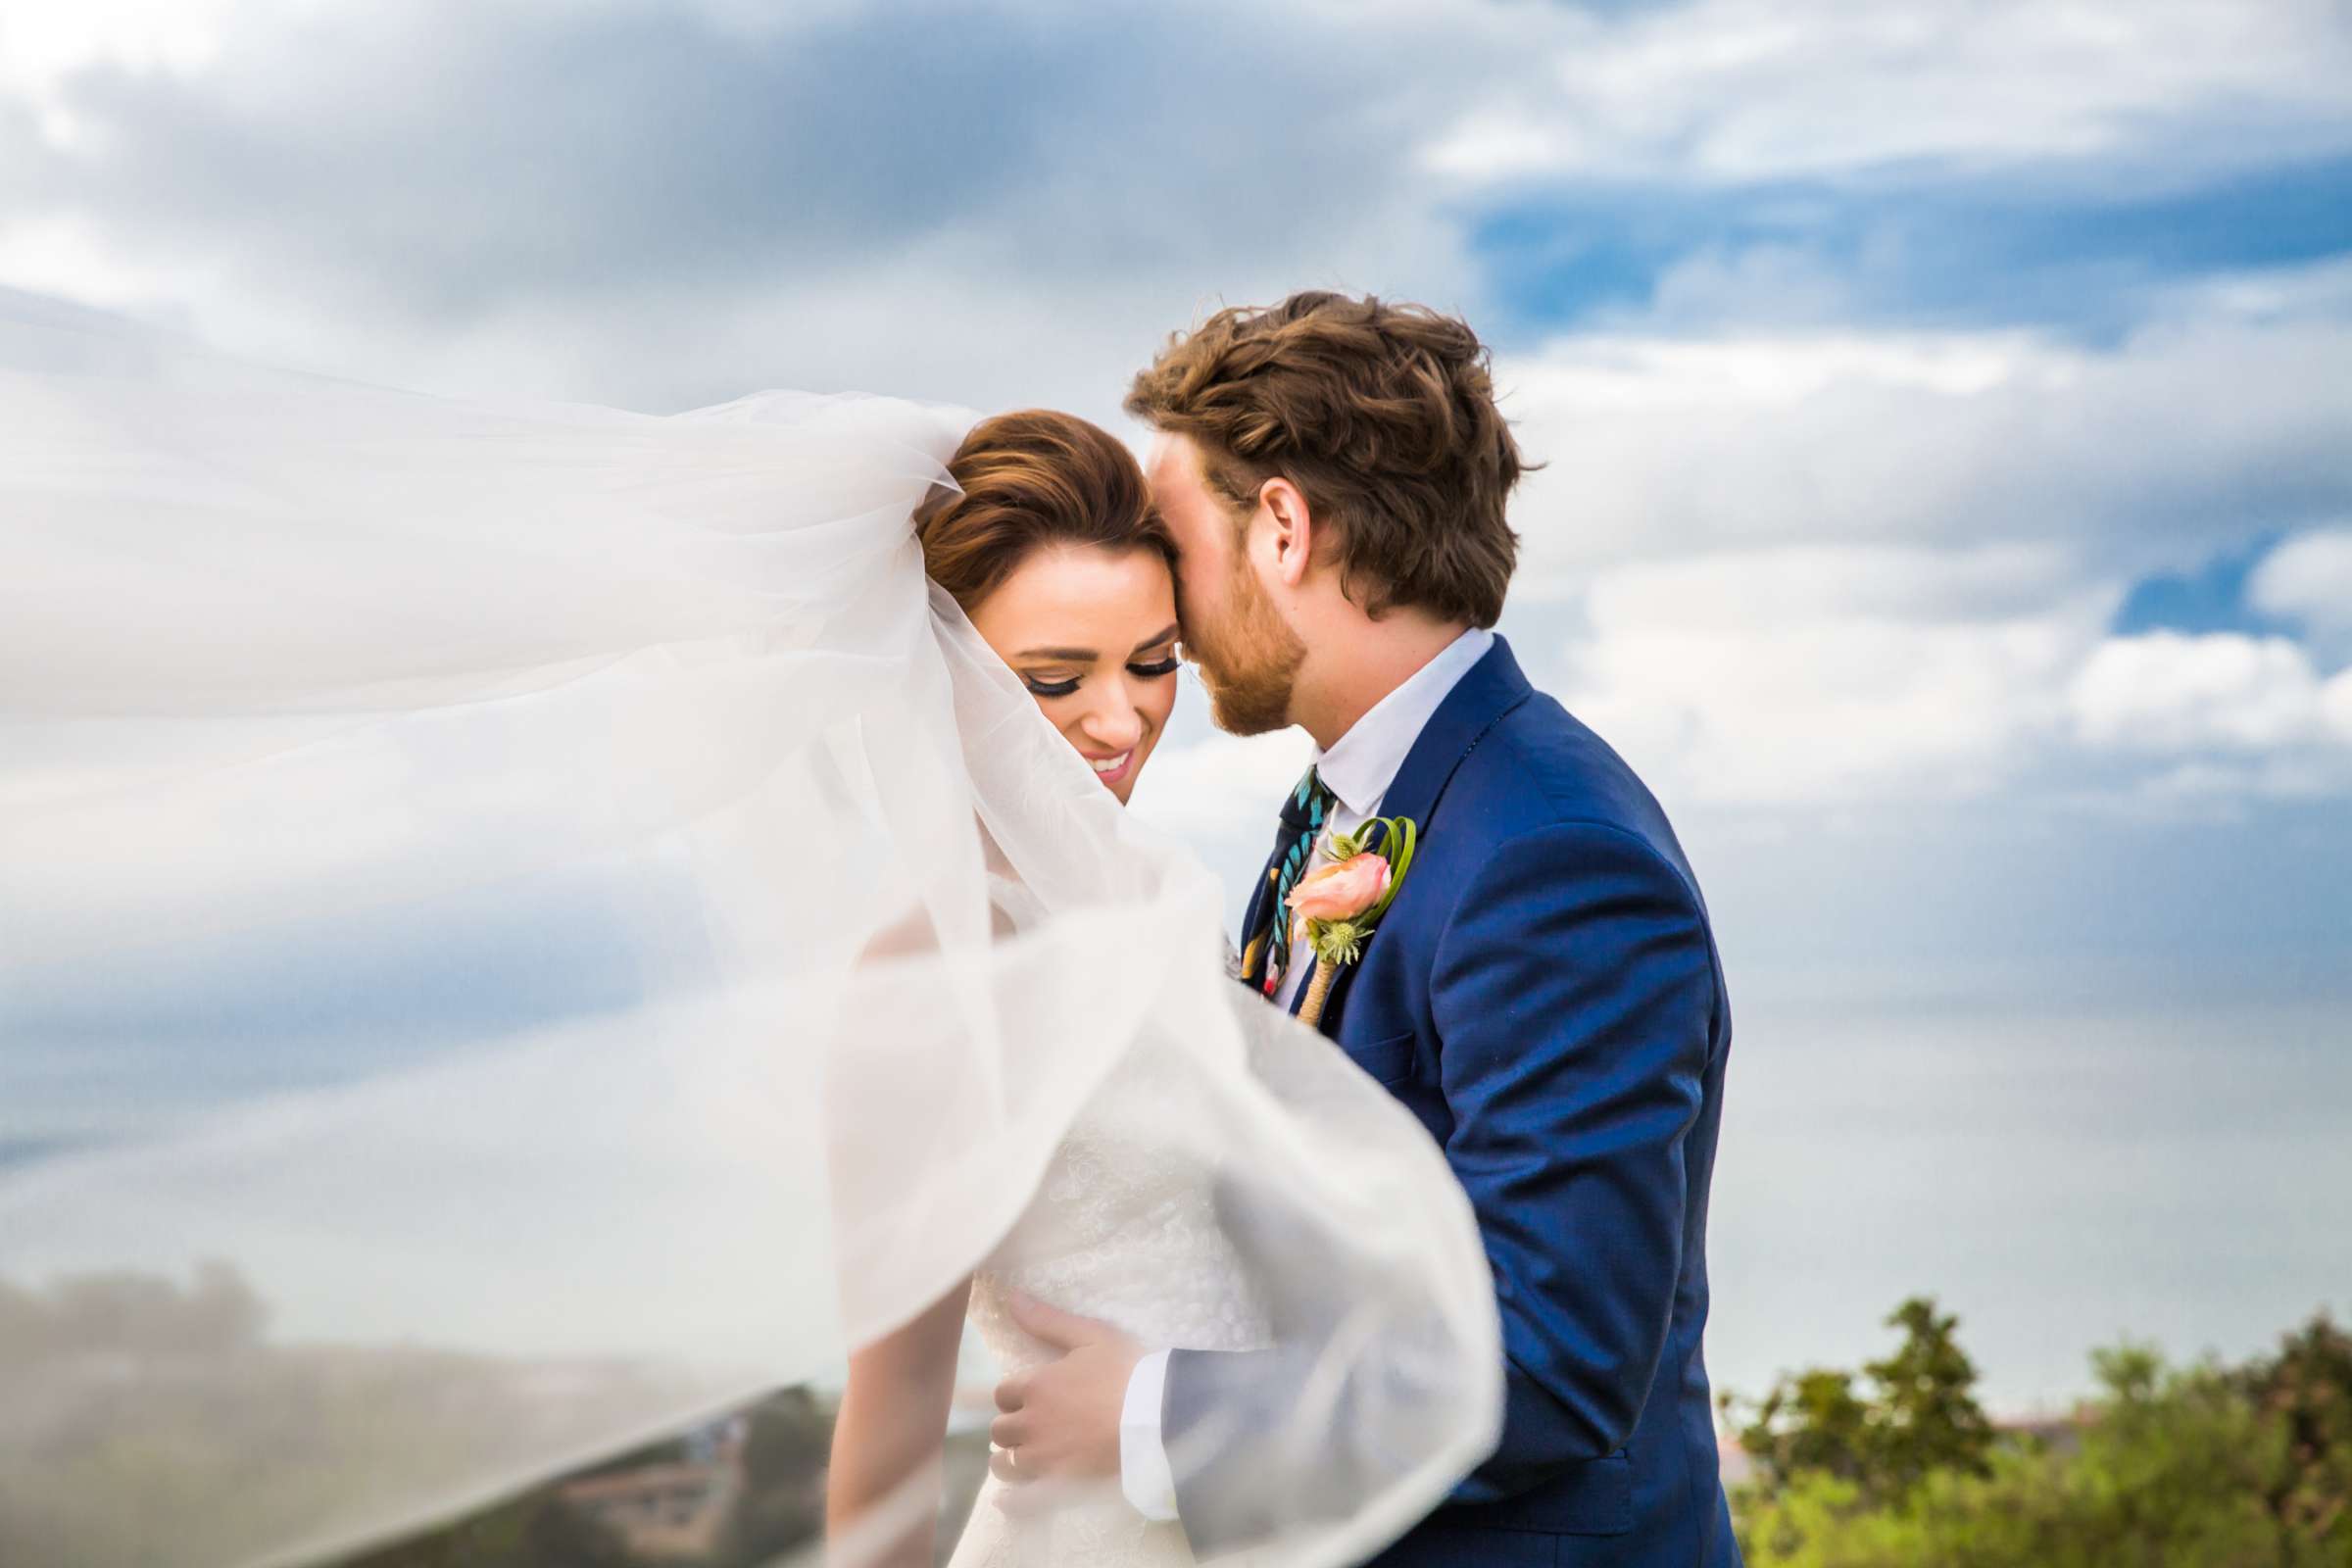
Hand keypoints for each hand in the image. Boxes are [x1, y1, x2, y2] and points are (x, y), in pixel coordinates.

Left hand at [988, 1292, 1143, 1510]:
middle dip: (1012, 1426)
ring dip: (1008, 1458)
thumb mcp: (1091, 1336)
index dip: (1016, 1394)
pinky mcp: (1059, 1487)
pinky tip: (1004, 1501)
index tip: (1031, 1397)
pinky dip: (1010, 1501)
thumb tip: (1011, 1297)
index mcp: (1037, 1386)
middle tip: (1032, 1425)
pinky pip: (1023, 1500)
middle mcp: (1032, 1424)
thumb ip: (1047, 1320)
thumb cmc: (1129, 1372)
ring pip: (1005, 1463)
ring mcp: (1044, 1459)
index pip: (1004, 1392)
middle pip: (1002, 1429)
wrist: (1159, 1417)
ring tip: (1021, 1457)